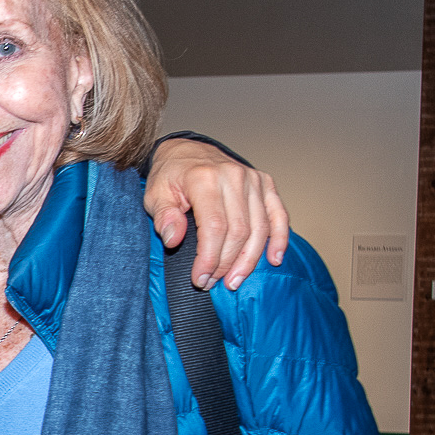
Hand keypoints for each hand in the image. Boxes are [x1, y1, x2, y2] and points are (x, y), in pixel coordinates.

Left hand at [143, 139, 289, 290]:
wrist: (187, 151)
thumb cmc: (170, 176)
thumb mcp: (155, 194)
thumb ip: (164, 216)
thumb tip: (173, 240)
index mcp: (204, 178)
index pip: (214, 227)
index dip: (209, 258)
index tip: (200, 279)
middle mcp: (233, 176)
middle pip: (239, 231)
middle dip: (226, 263)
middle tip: (212, 283)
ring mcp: (253, 179)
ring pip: (260, 227)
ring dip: (249, 259)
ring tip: (235, 280)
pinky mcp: (265, 183)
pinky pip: (278, 214)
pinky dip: (279, 238)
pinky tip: (274, 259)